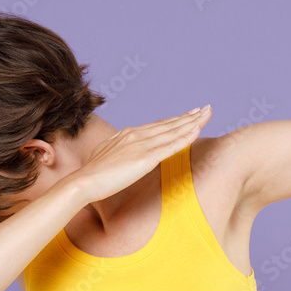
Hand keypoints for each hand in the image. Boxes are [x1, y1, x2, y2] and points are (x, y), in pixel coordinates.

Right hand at [70, 105, 211, 203]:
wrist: (83, 182)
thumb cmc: (92, 175)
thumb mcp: (107, 156)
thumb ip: (119, 151)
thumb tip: (124, 153)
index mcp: (127, 134)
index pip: (158, 125)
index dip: (175, 120)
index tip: (189, 114)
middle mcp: (136, 135)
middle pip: (169, 124)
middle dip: (190, 116)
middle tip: (206, 108)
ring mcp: (142, 145)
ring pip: (173, 131)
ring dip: (193, 121)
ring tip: (208, 113)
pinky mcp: (146, 158)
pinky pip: (171, 145)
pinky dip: (186, 136)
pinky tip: (198, 129)